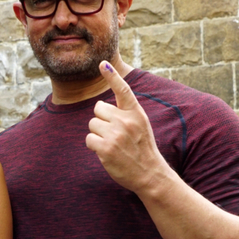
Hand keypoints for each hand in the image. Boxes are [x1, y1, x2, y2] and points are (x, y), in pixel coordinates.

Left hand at [86, 61, 169, 192]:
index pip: (123, 90)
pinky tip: (106, 152)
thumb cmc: (142, 148)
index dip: (112, 76)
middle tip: (114, 134)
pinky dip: (94, 146)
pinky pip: (89, 139)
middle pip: (98, 109)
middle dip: (101, 120)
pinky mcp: (106, 148)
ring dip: (97, 134)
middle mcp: (126, 121)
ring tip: (112, 144)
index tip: (102, 64)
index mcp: (136, 113)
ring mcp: (116, 134)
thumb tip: (102, 107)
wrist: (150, 174)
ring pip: (92, 124)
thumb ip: (125, 113)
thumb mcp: (140, 125)